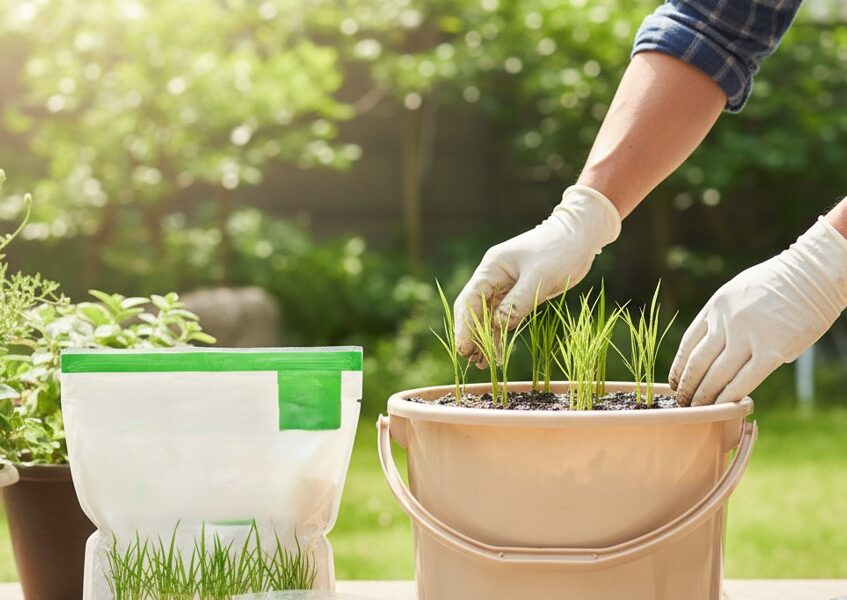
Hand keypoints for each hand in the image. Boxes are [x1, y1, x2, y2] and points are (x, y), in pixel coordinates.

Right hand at [454, 185, 620, 362]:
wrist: (579, 237)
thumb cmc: (559, 250)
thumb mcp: (539, 278)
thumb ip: (517, 303)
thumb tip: (498, 326)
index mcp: (492, 268)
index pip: (470, 300)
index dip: (465, 326)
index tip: (464, 349)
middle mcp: (493, 277)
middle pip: (474, 310)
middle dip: (471, 335)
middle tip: (470, 361)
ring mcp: (505, 286)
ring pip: (487, 317)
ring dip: (484, 339)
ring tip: (481, 364)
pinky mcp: (518, 294)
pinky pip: (503, 317)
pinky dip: (499, 334)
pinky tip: (497, 352)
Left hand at [670, 217, 846, 405]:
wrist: (812, 274)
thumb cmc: (778, 283)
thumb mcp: (737, 291)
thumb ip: (723, 317)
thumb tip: (715, 347)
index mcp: (716, 306)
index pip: (688, 343)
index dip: (679, 367)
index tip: (675, 382)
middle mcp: (726, 321)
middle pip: (698, 362)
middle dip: (688, 386)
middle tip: (683, 402)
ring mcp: (748, 336)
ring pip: (717, 375)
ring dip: (705, 396)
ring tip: (698, 409)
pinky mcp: (772, 351)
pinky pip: (744, 380)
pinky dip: (729, 397)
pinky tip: (722, 407)